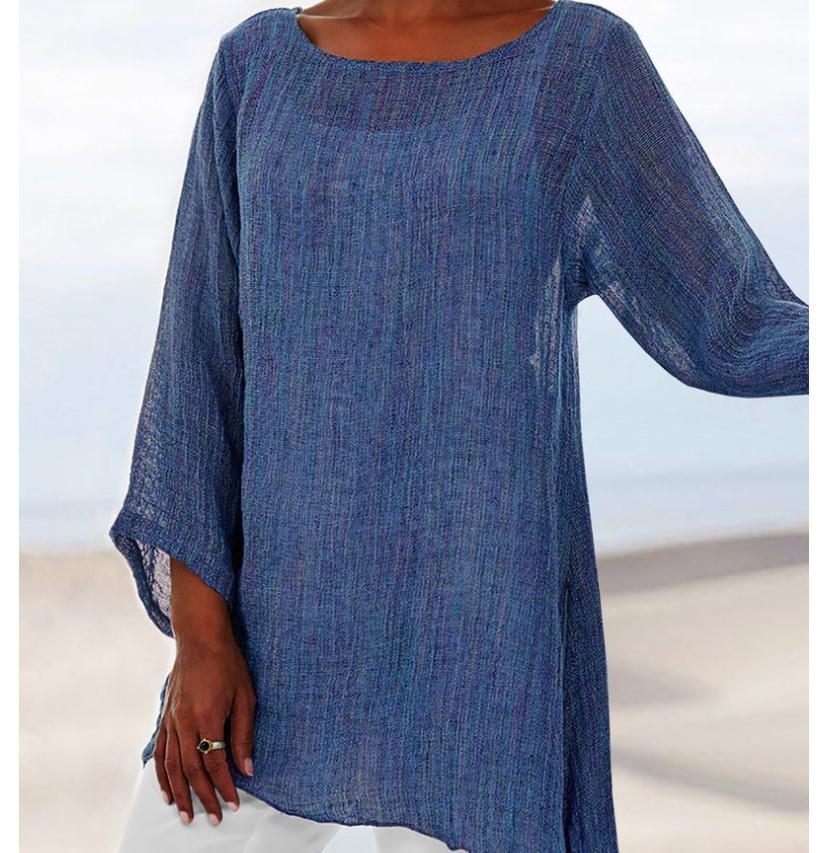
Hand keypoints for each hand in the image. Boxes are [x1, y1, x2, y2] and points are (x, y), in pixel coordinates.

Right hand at [154, 634, 256, 824]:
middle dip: (202, 797)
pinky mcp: (165, 717)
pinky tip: (167, 791)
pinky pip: (160, 752)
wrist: (200, 638)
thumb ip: (244, 734)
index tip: (233, 803)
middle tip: (212, 819)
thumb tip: (247, 768)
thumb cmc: (227, 663)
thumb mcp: (245, 696)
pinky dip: (162, 775)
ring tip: (186, 815)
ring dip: (179, 793)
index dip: (224, 786)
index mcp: (207, 717)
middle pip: (191, 770)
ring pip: (172, 766)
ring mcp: (171, 720)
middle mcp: (184, 722)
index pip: (215, 763)